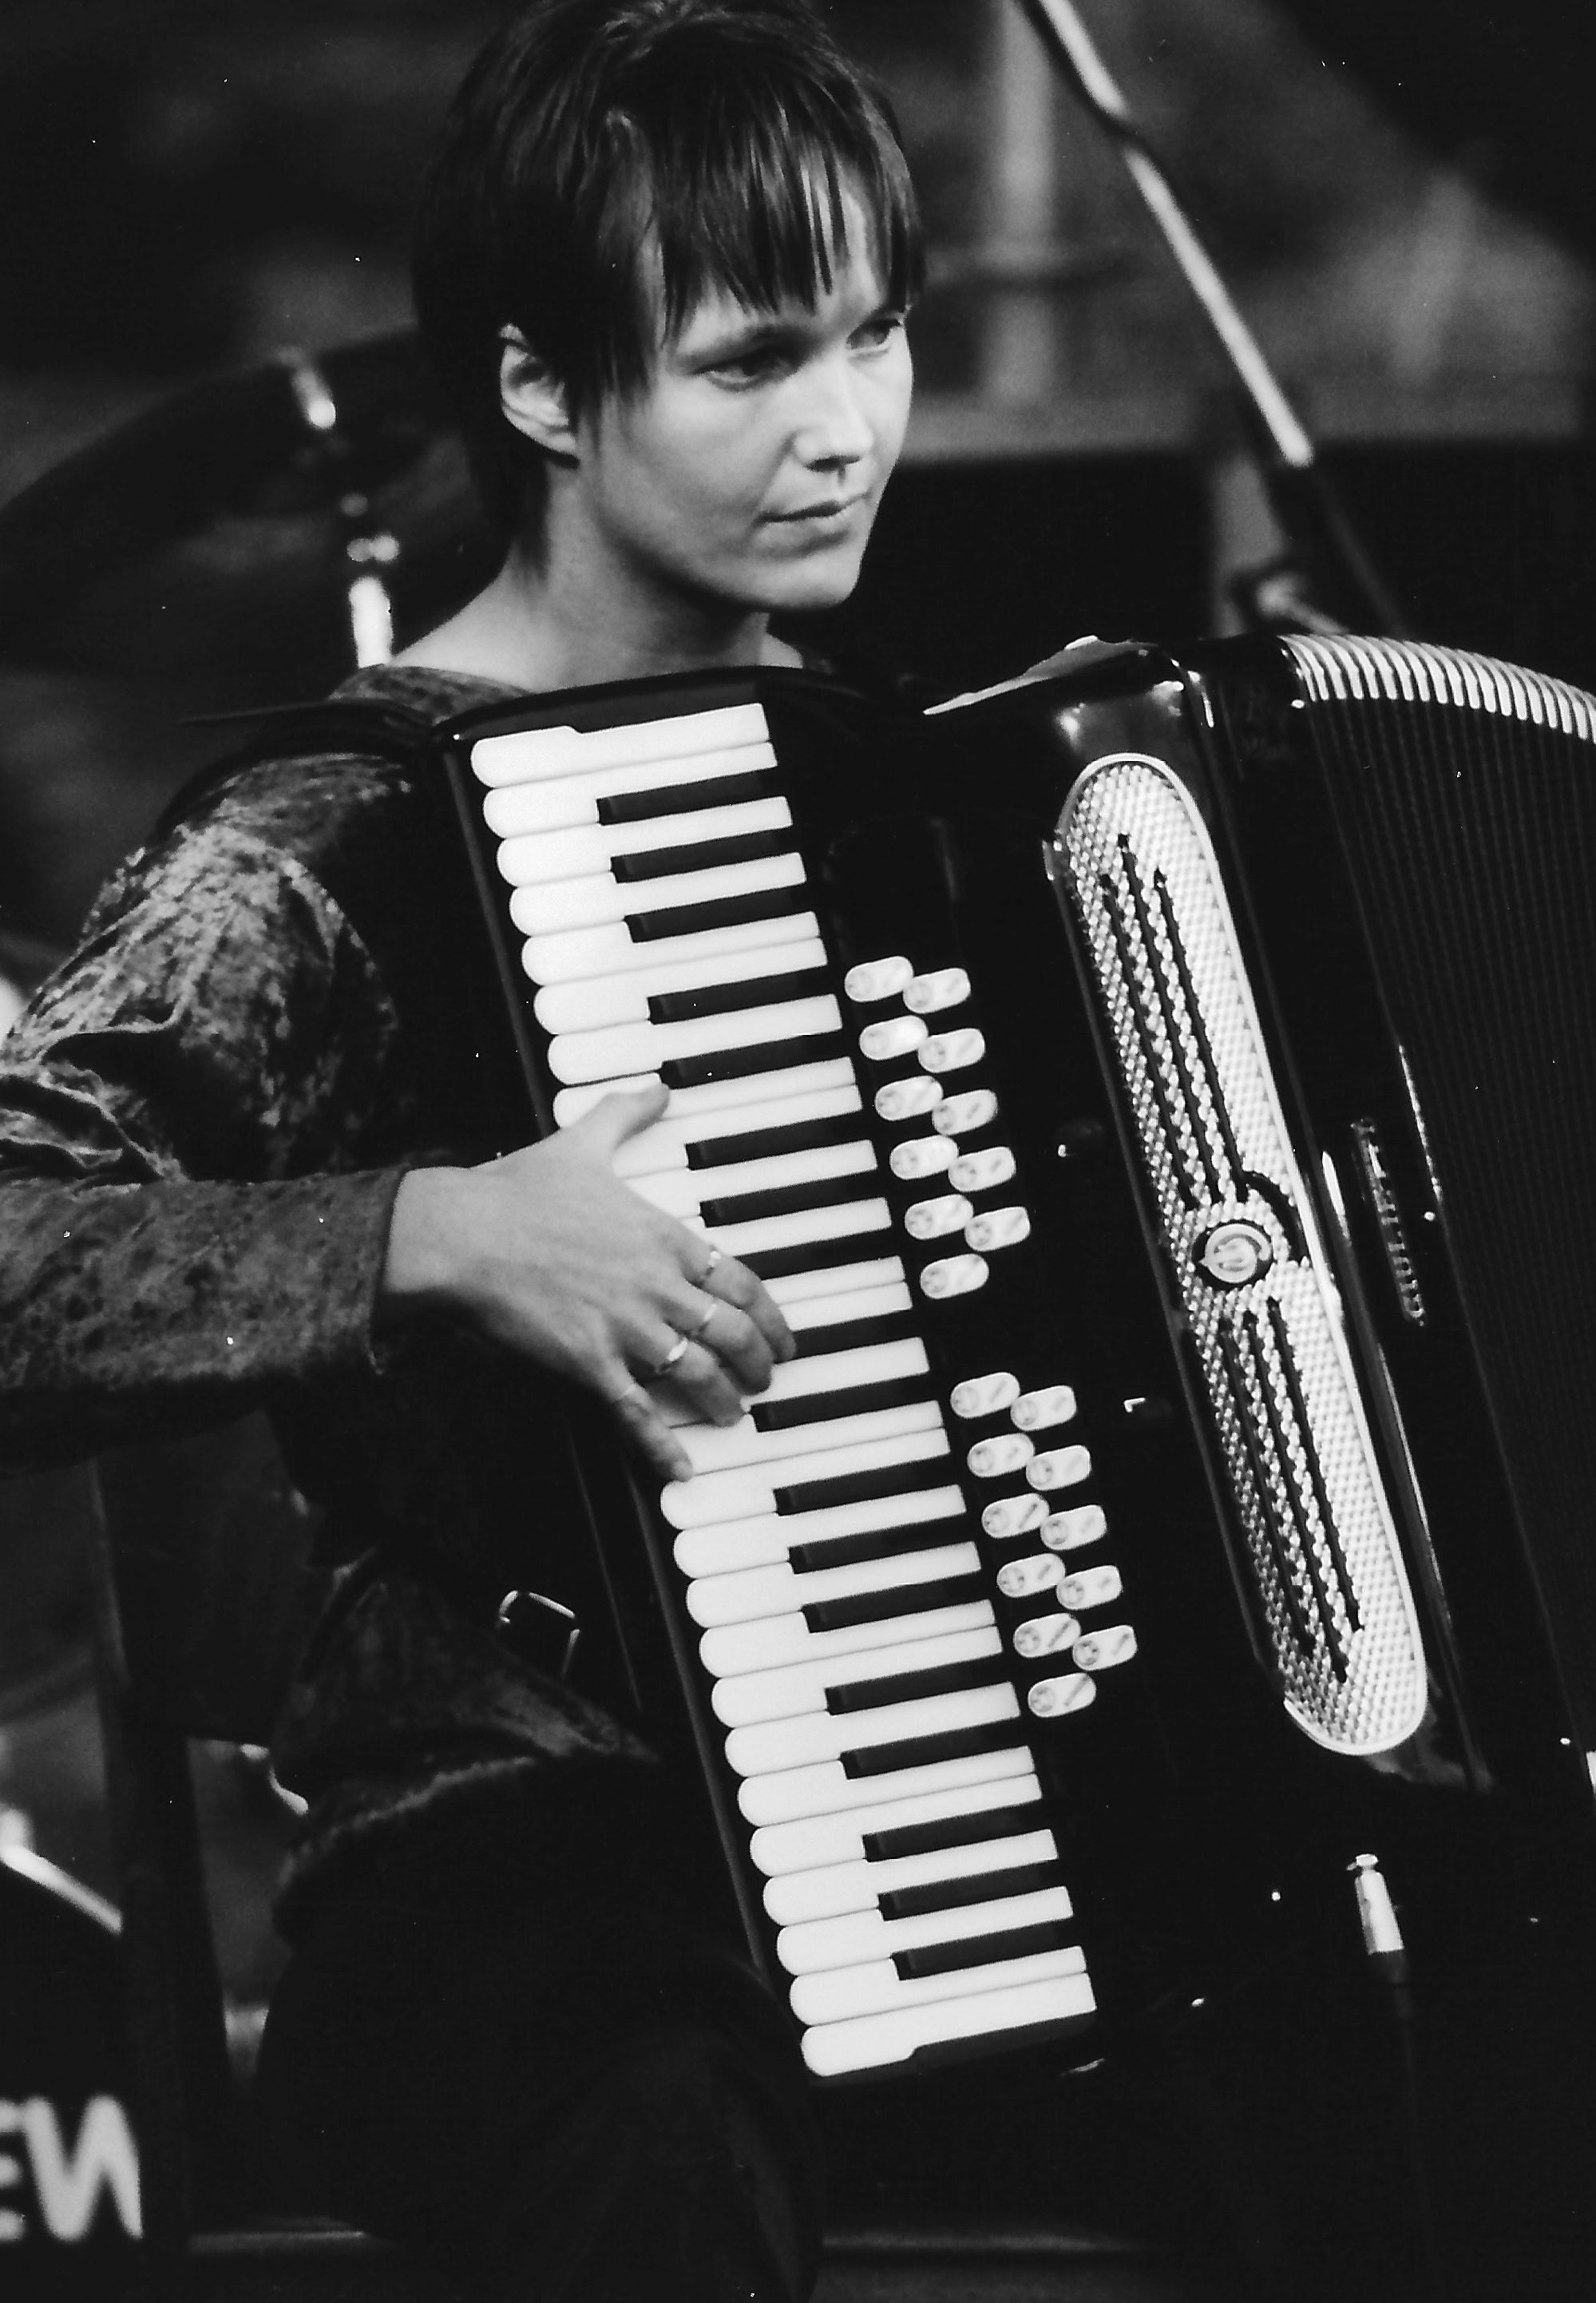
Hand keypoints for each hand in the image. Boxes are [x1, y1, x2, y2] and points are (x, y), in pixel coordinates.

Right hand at [381, 1084, 794, 1483]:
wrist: (461, 1235)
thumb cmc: (516, 1190)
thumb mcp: (581, 1141)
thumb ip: (626, 1113)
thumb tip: (657, 1088)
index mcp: (662, 1237)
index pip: (740, 1282)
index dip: (770, 1316)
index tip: (783, 1335)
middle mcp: (656, 1286)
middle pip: (732, 1333)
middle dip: (758, 1362)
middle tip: (766, 1379)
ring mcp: (626, 1328)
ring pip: (698, 1374)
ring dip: (724, 1400)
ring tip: (734, 1415)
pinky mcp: (589, 1363)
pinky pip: (638, 1413)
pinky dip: (663, 1445)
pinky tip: (682, 1469)